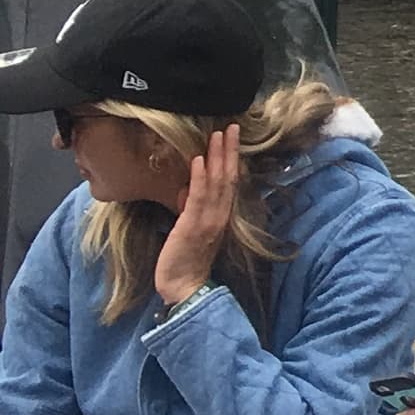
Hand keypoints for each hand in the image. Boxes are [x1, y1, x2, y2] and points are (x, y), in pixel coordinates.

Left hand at [151, 128, 240, 308]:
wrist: (184, 287)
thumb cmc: (184, 261)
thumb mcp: (190, 231)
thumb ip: (191, 210)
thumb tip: (185, 191)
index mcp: (220, 216)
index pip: (229, 182)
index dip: (230, 159)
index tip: (231, 138)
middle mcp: (220, 215)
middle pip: (227, 177)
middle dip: (228, 151)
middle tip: (230, 126)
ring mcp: (208, 219)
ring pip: (216, 183)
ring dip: (216, 157)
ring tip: (217, 135)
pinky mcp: (193, 225)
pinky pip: (198, 197)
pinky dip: (200, 177)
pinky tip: (199, 160)